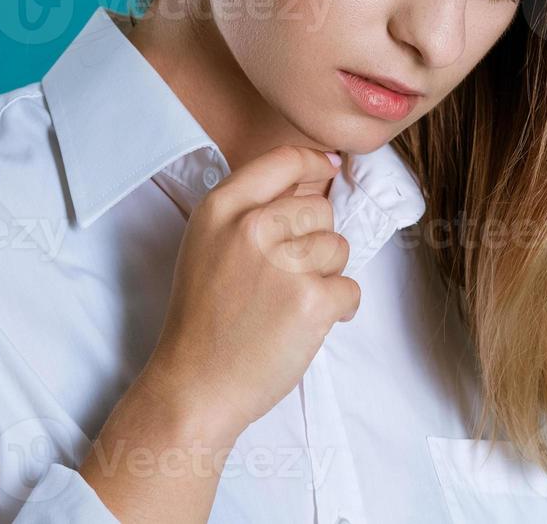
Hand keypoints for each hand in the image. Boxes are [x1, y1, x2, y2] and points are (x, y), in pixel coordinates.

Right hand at [141, 144, 359, 438]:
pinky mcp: (311, 301)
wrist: (195, 386)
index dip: (314, 164)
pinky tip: (304, 325)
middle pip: (320, 209)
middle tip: (284, 278)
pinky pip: (351, 289)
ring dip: (326, 277)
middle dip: (315, 241)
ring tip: (288, 304)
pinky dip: (338, 310)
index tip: (329, 170)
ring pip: (339, 248)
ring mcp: (283, 263)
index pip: (283, 160)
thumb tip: (315, 175)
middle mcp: (251, 228)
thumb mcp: (209, 244)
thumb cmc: (204, 318)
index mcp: (221, 208)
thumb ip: (251, 209)